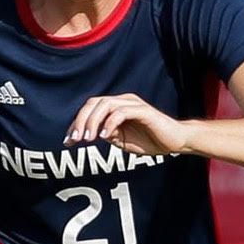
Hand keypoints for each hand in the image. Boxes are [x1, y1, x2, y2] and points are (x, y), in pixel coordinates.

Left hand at [67, 93, 190, 156]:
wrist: (175, 142)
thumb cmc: (149, 140)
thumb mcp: (122, 141)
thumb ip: (107, 135)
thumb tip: (90, 134)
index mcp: (116, 107)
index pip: (90, 109)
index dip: (76, 123)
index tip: (68, 141)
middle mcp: (123, 101)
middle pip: (94, 103)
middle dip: (80, 121)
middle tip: (75, 140)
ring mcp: (133, 104)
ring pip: (105, 105)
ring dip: (93, 122)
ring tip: (88, 138)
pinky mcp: (144, 110)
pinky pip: (121, 112)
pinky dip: (110, 123)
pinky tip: (104, 136)